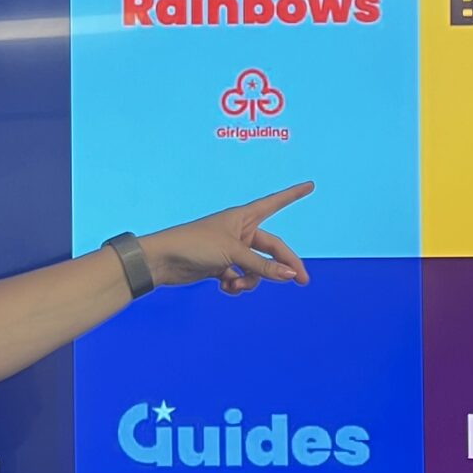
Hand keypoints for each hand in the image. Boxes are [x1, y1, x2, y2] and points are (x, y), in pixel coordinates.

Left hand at [144, 181, 312, 294]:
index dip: (293, 194)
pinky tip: (225, 287)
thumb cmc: (195, 245)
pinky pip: (240, 278)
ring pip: (256, 269)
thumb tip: (289, 275)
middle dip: (283, 266)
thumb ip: (262, 266)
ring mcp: (231, 250)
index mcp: (244, 217)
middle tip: (301, 281)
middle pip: (272, 249)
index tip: (310, 184)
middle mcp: (240, 232)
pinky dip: (236, 285)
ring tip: (236, 285)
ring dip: (251, 281)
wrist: (162, 261)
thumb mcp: (233, 254)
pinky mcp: (220, 266)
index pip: (275, 202)